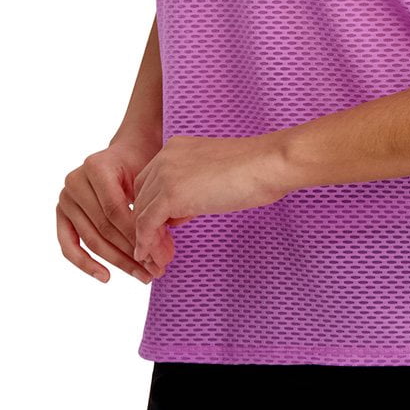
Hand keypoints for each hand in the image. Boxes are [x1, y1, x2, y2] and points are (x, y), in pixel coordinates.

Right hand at [57, 130, 163, 284]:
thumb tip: (159, 249)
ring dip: (117, 261)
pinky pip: (69, 244)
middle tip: (154, 270)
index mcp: (96, 167)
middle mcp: (74, 181)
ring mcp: (65, 198)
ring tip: (141, 275)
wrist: (126, 153)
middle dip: (131, 252)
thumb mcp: (146, 179)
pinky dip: (85, 263)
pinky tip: (105, 276)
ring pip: (91, 239)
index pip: (115, 210)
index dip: (135, 234)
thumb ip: (147, 207)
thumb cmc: (140, 166)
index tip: (158, 254)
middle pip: (103, 227)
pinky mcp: (61, 213)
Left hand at [130, 133, 291, 277]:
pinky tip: (156, 257)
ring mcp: (165, 175)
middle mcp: (164, 157)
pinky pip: (147, 225)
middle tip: (162, 251)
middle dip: (148, 227)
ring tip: (160, 261)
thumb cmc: (253, 170)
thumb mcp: (211, 176)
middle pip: (141, 199)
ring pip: (141, 214)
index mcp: (175, 148)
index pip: (149, 184)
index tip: (167, 233)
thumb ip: (190, 189)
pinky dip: (148, 244)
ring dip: (148, 241)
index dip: (155, 210)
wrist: (268, 164)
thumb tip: (177, 214)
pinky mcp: (171, 194)